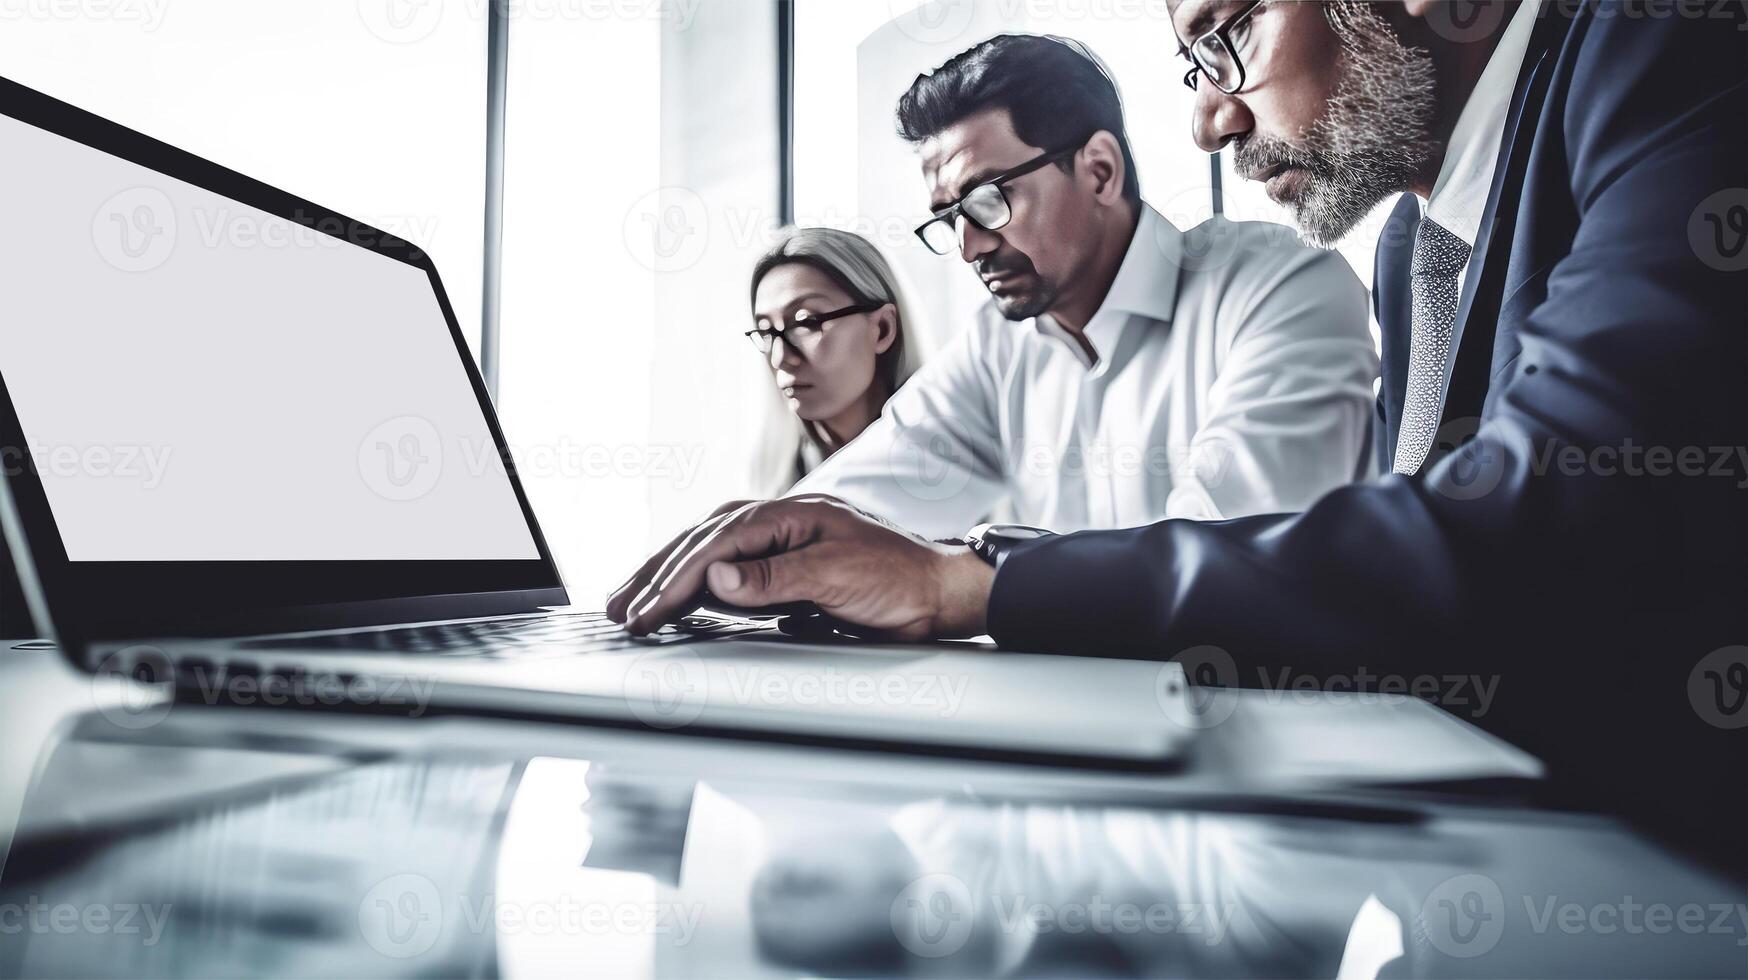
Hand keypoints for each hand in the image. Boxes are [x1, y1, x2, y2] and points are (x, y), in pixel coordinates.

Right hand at [604, 495, 994, 640]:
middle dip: (655, 577)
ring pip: (707, 555)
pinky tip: (674, 599)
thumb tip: (718, 578)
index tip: (646, 611)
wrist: (937, 593)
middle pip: (700, 544)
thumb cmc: (898, 579)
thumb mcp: (839, 577)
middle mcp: (776, 523)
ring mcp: (777, 544)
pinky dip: (694, 586)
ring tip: (629, 603)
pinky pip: (726, 572)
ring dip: (666, 578)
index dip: (675, 580)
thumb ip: (776, 578)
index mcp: (786, 515)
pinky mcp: (782, 568)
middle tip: (618, 610)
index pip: (715, 547)